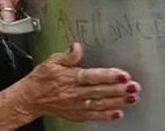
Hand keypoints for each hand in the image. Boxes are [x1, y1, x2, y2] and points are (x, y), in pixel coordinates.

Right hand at [18, 43, 139, 121]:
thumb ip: (68, 55)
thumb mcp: (52, 61)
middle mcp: (73, 92)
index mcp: (69, 77)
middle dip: (118, 90)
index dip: (108, 76)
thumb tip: (77, 46)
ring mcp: (75, 105)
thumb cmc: (42, 78)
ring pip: (99, 104)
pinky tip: (118, 113)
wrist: (30, 99)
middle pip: (99, 91)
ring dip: (117, 102)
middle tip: (134, 87)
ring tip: (132, 98)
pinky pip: (92, 116)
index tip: (122, 74)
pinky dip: (106, 116)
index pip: (91, 76)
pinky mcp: (76, 114)